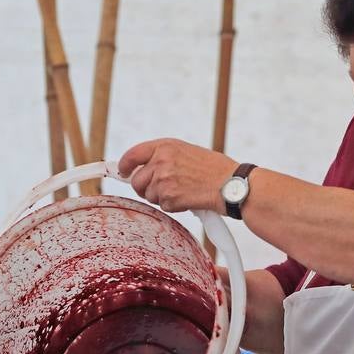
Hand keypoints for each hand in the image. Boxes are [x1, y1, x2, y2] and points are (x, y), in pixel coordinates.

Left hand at [117, 138, 235, 213]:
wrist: (231, 184)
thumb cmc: (214, 169)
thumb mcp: (187, 152)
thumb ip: (163, 157)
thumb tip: (140, 169)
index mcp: (165, 146)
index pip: (132, 155)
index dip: (123, 166)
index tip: (123, 172)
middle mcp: (162, 160)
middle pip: (136, 181)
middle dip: (145, 188)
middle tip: (161, 190)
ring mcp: (165, 179)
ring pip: (149, 196)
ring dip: (162, 198)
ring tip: (183, 191)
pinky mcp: (170, 197)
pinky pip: (163, 207)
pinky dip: (174, 206)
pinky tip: (189, 198)